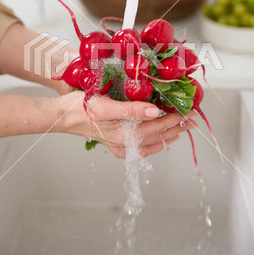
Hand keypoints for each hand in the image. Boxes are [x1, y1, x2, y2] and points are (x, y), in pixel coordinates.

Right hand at [56, 92, 197, 157]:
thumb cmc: (81, 107)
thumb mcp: (106, 105)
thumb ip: (131, 110)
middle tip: (192, 120)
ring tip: (179, 130)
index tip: (189, 112)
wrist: (61, 115)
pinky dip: (151, 145)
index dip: (175, 119)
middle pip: (157, 136)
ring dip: (166, 136)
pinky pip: (137, 149)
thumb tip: (154, 111)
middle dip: (176, 128)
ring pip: (149, 144)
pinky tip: (155, 143)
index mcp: (124, 134)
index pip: (157, 126)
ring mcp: (118, 144)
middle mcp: (124, 143)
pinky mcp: (112, 142)